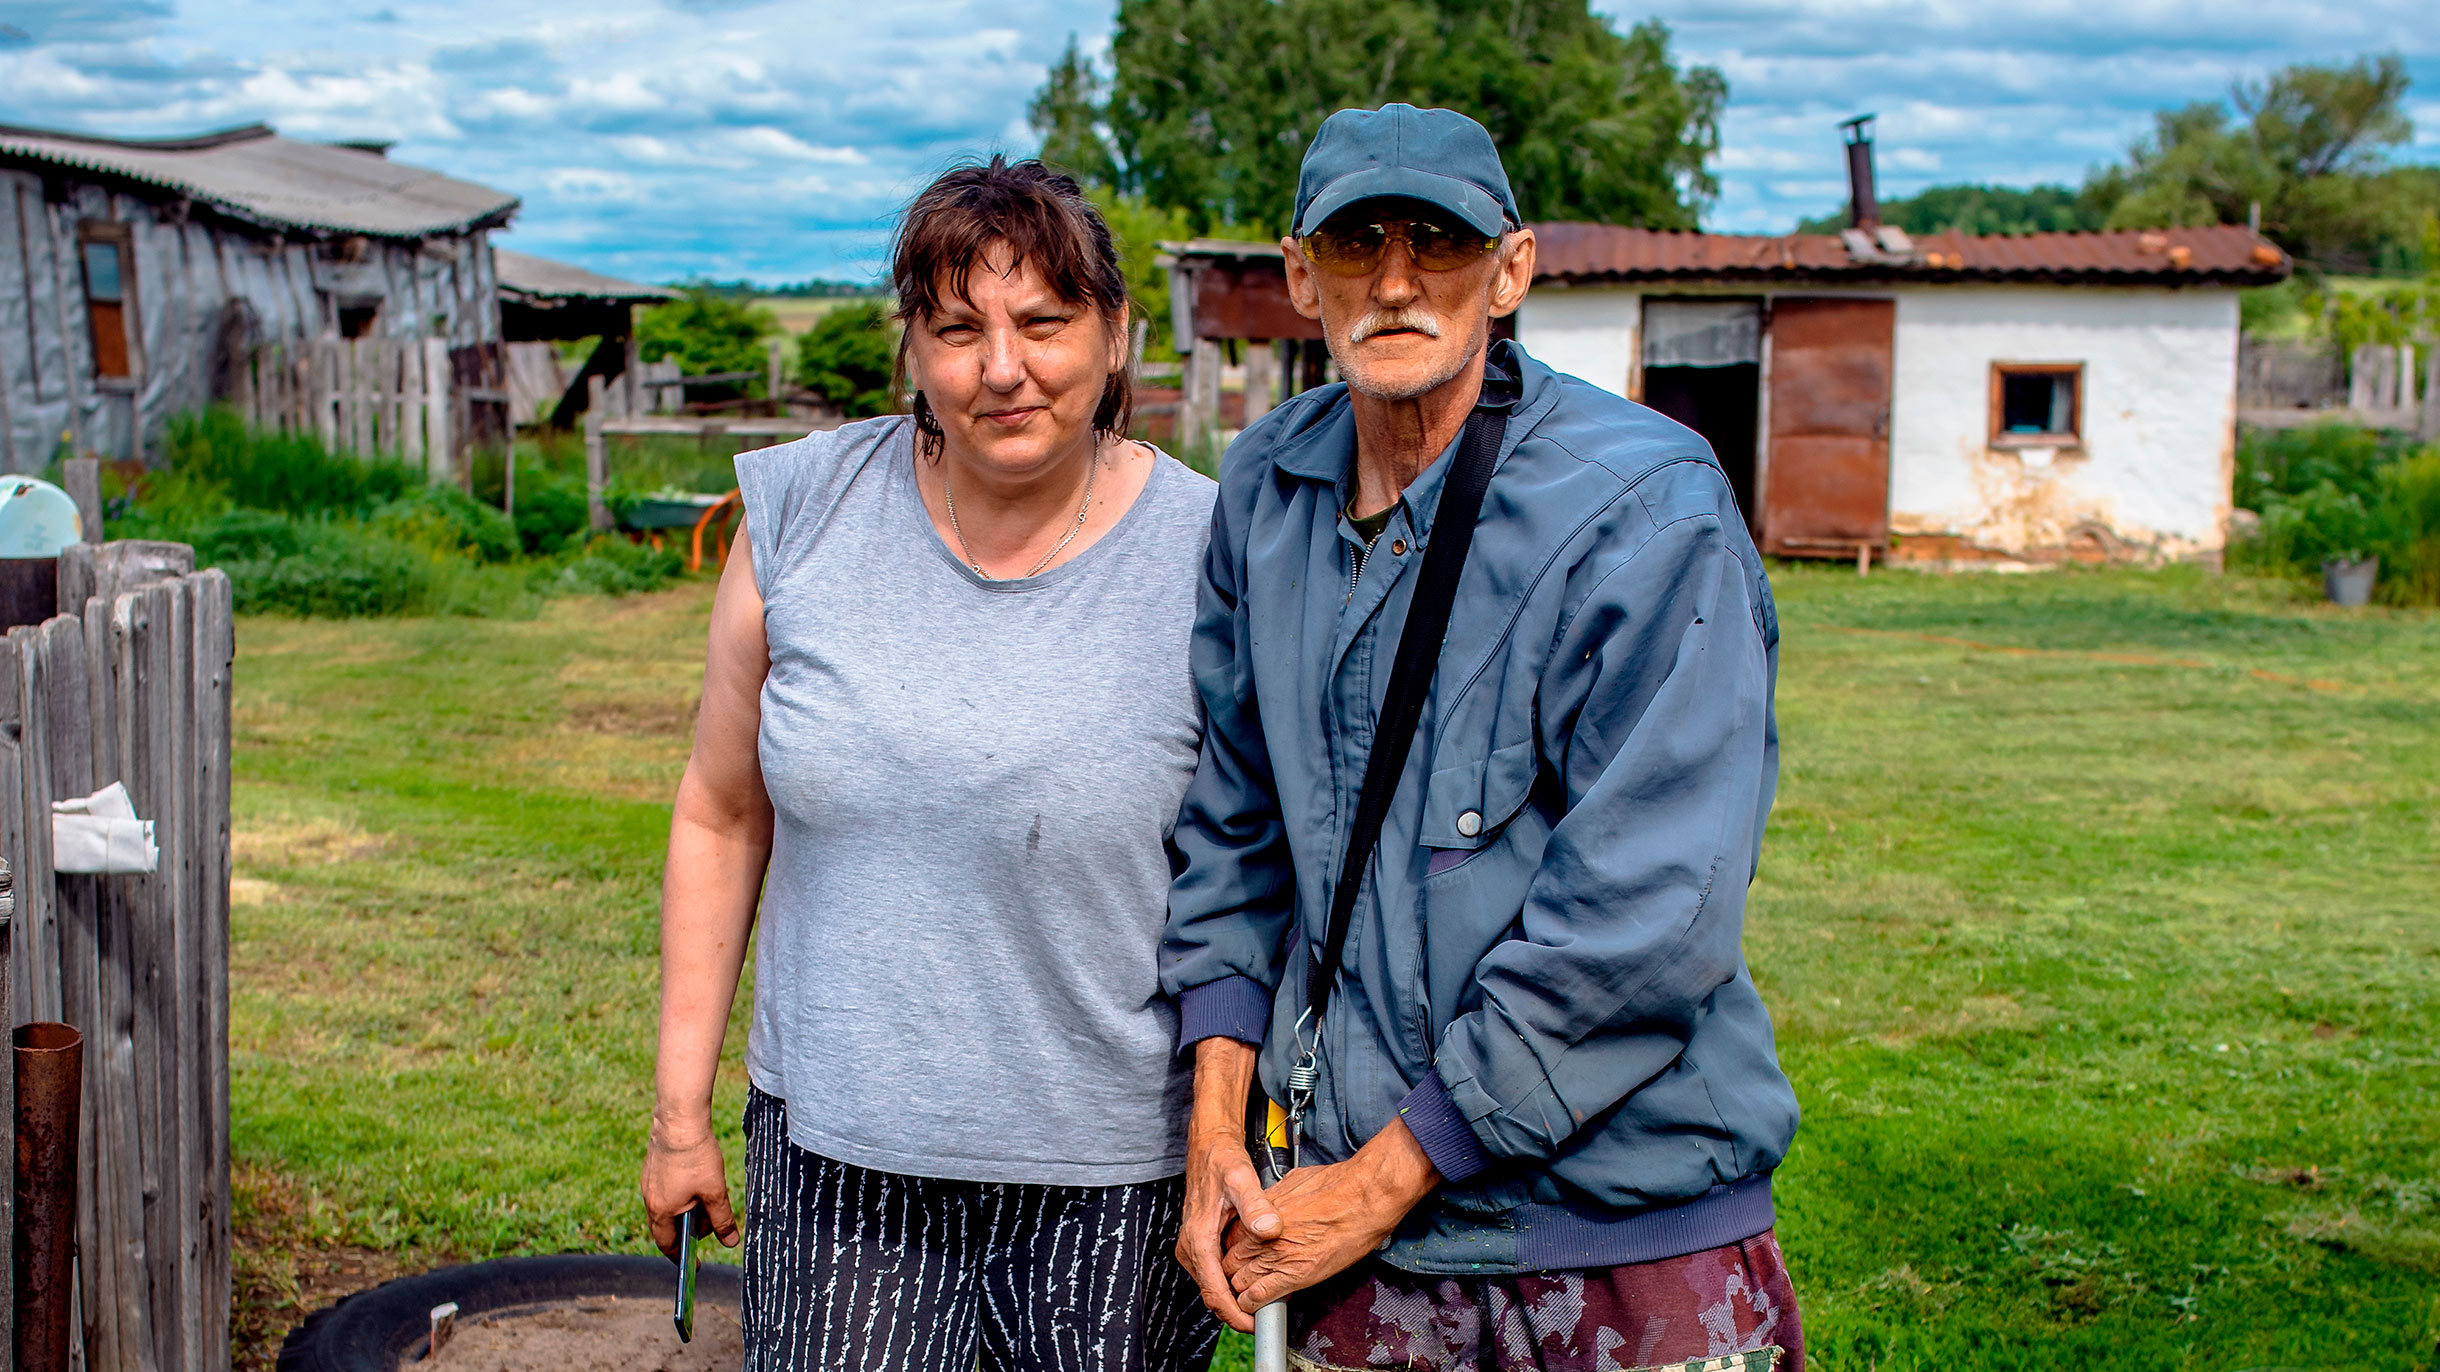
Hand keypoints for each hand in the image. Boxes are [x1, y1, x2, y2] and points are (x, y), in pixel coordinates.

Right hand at [640, 1110, 741, 1258]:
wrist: (679, 1118)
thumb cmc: (696, 1157)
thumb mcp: (714, 1191)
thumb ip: (722, 1220)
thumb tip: (730, 1242)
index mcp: (661, 1211)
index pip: (668, 1245)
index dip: (682, 1258)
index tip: (694, 1266)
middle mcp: (649, 1199)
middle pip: (668, 1227)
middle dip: (691, 1229)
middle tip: (713, 1222)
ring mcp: (649, 1183)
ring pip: (669, 1207)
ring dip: (688, 1209)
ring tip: (709, 1197)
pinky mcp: (653, 1168)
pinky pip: (667, 1191)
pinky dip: (682, 1194)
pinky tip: (698, 1180)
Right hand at [1176, 1040, 1282, 1332]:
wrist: (1208, 1147)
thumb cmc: (1222, 1160)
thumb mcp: (1241, 1177)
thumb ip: (1256, 1204)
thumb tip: (1270, 1230)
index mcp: (1198, 1238)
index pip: (1214, 1290)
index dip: (1234, 1313)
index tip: (1255, 1326)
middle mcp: (1190, 1248)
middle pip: (1212, 1295)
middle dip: (1236, 1311)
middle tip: (1266, 1319)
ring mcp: (1193, 1248)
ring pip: (1212, 1287)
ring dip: (1234, 1299)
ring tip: (1263, 1304)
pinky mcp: (1199, 1245)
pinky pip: (1213, 1274)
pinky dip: (1230, 1284)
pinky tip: (1253, 1281)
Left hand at [1221, 1118, 1437, 1313]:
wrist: (1363, 1197)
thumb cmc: (1336, 1185)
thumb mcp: (1294, 1182)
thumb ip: (1275, 1199)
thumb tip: (1273, 1205)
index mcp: (1260, 1213)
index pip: (1229, 1238)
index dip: (1235, 1249)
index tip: (1243, 1255)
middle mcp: (1261, 1235)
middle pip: (1230, 1262)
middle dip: (1236, 1270)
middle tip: (1246, 1276)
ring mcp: (1276, 1256)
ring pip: (1240, 1282)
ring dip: (1244, 1289)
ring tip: (1253, 1292)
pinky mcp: (1294, 1275)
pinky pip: (1259, 1297)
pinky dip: (1254, 1304)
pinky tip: (1258, 1305)